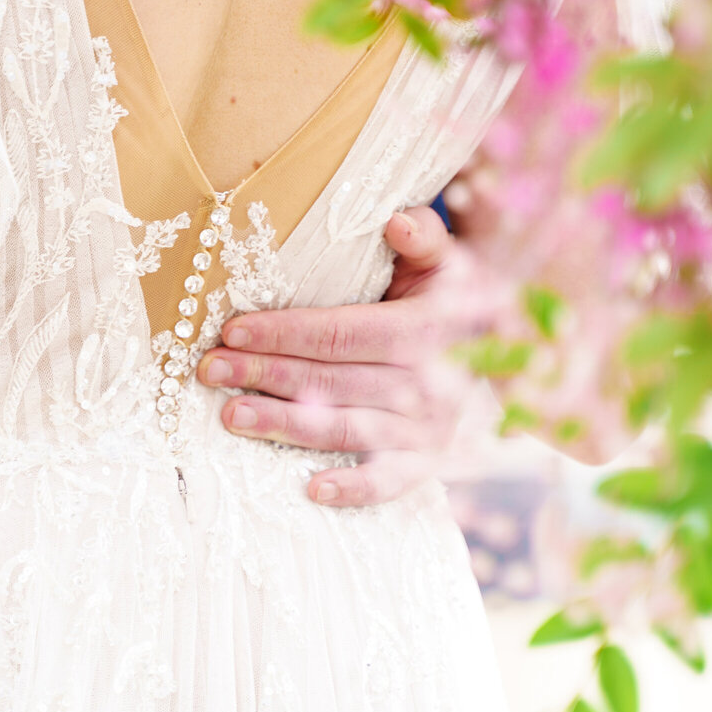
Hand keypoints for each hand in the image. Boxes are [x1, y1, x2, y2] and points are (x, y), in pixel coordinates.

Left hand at [197, 207, 484, 507]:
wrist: (500, 348)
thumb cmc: (449, 295)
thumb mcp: (443, 258)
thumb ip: (421, 236)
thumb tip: (396, 222)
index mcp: (426, 329)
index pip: (341, 333)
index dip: (285, 333)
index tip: (234, 330)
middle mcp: (427, 383)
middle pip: (331, 381)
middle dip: (265, 375)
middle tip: (211, 370)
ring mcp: (427, 428)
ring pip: (345, 428)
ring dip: (285, 426)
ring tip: (231, 416)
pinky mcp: (426, 461)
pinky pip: (388, 481)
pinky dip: (353, 488)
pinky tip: (310, 490)